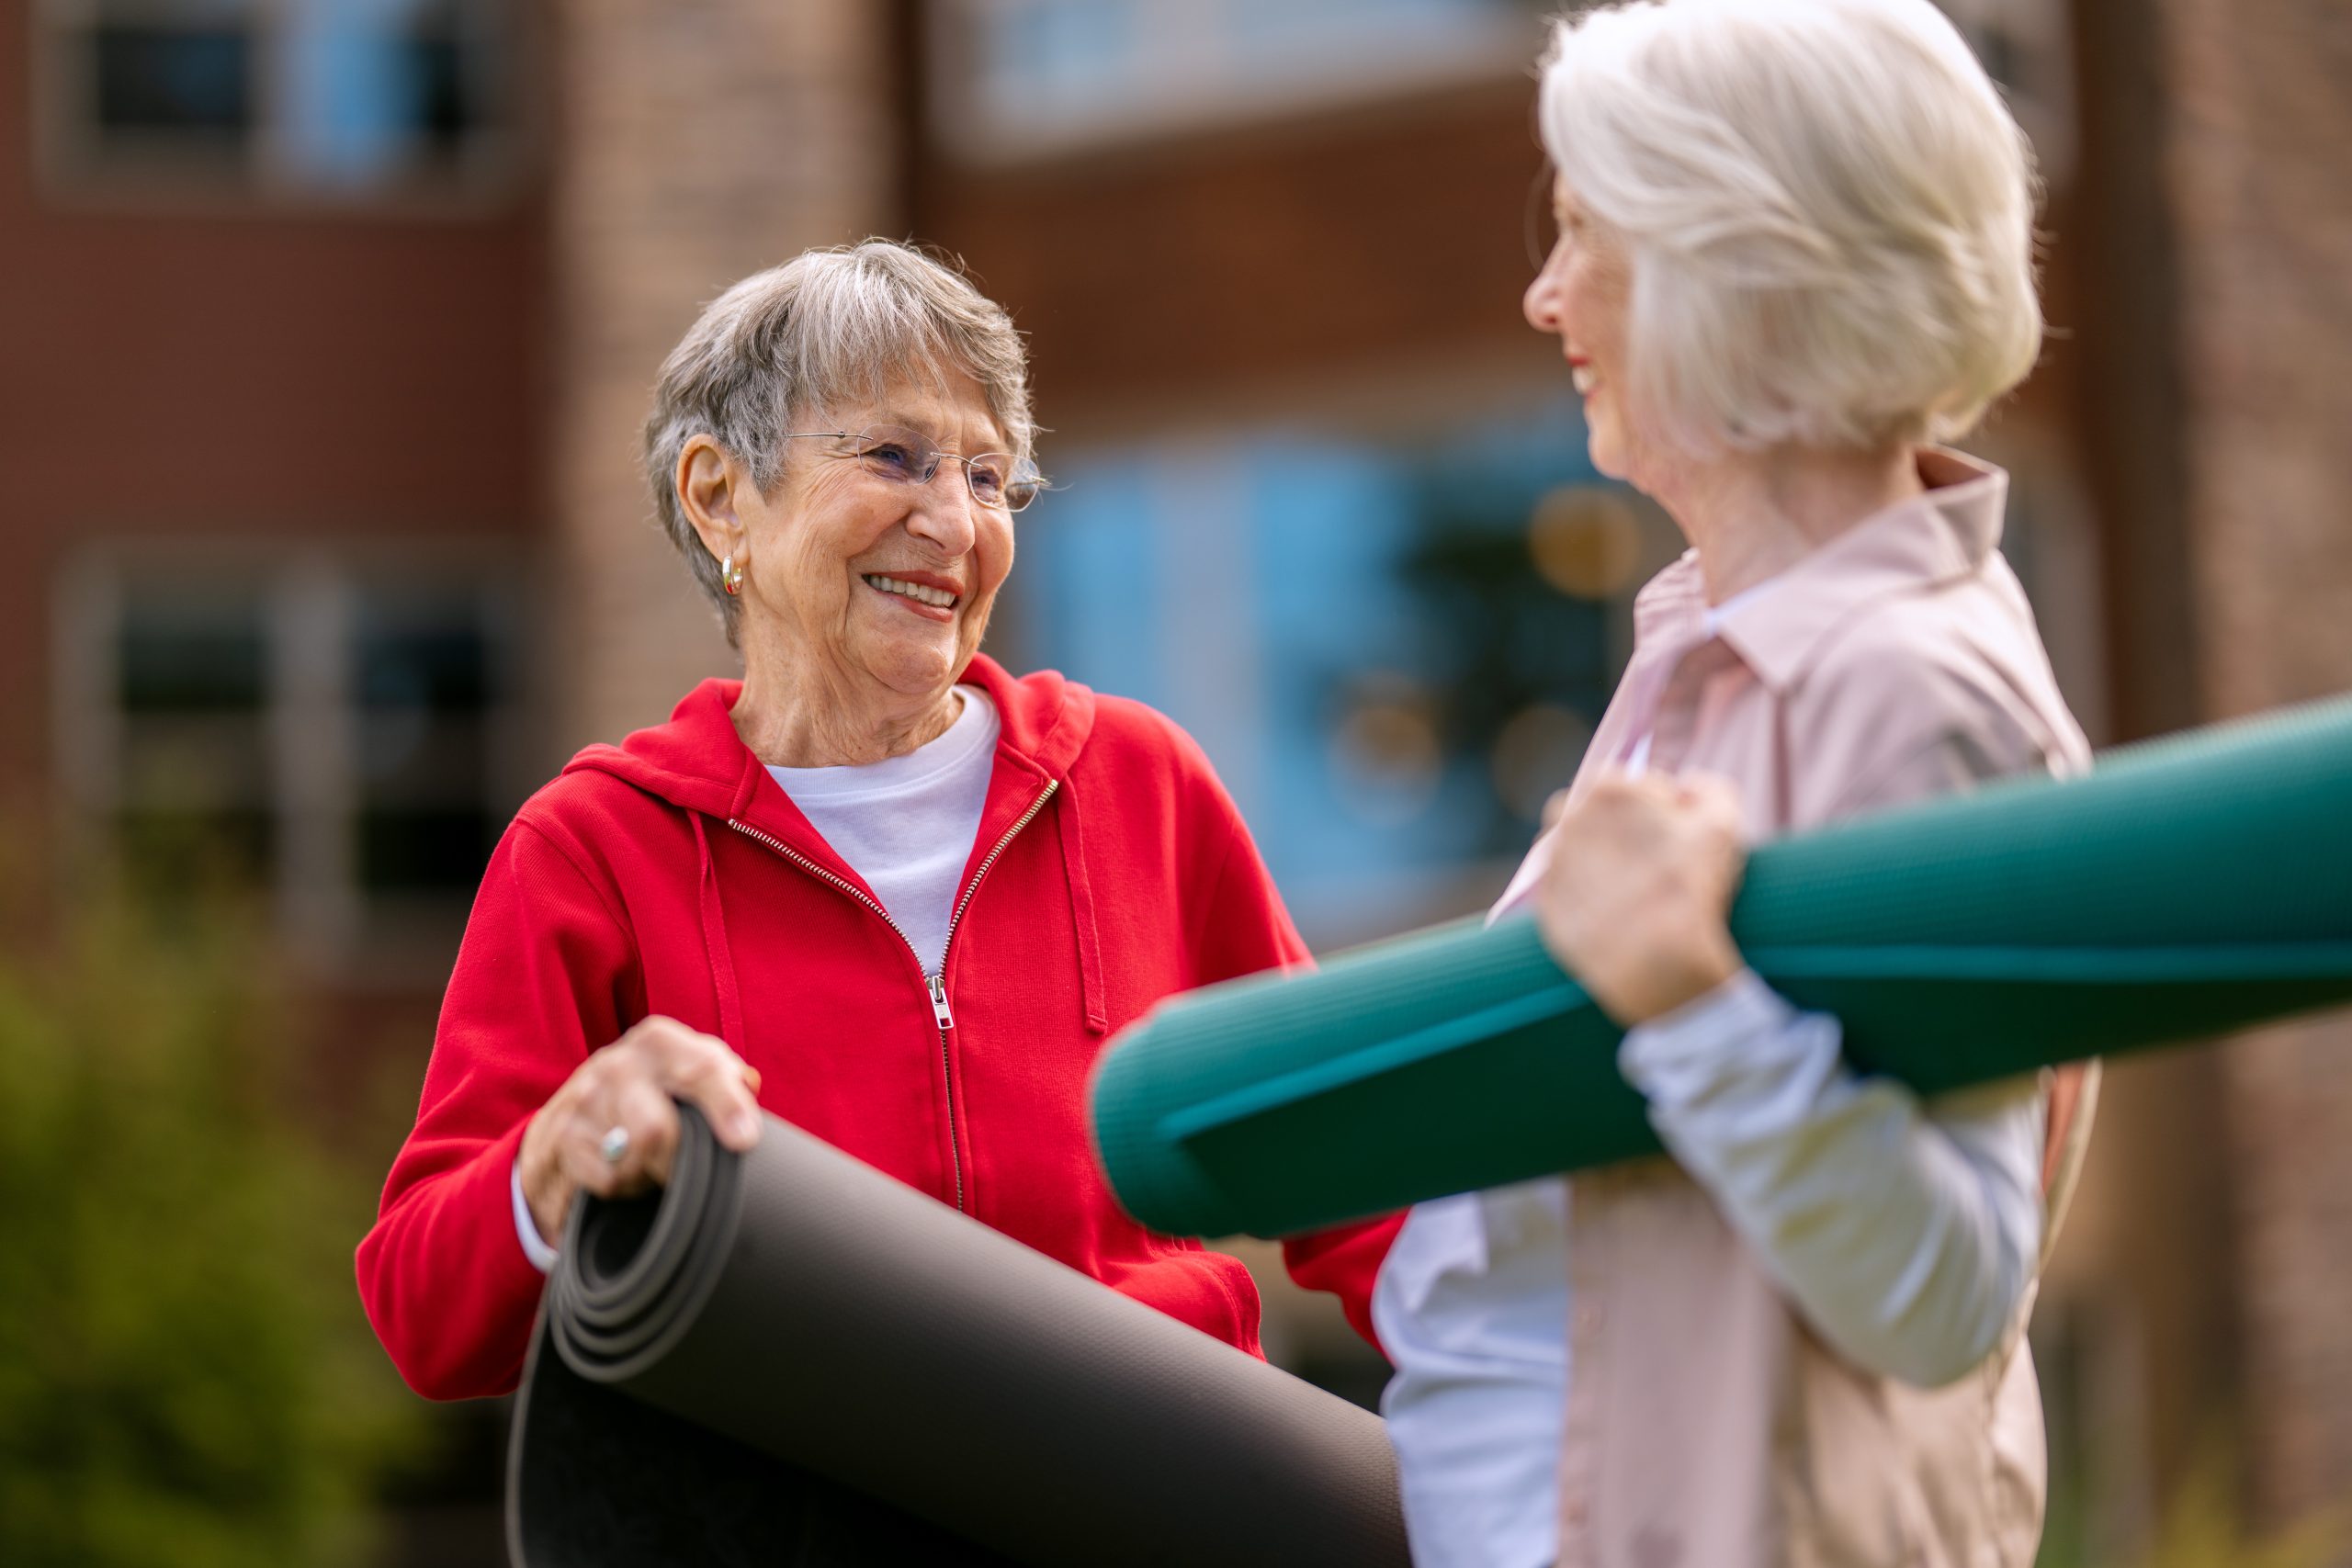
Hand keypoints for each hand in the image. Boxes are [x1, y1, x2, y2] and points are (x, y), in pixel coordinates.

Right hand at [517, 1017, 763, 1247]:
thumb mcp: (687, 1073)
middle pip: (658, 1127)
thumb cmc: (651, 1093)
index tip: (744, 1140)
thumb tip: (750, 1084)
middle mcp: (619, 1062)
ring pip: (633, 1156)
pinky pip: (609, 1178)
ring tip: (654, 1162)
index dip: (727, 1105)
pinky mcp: (562, 1134)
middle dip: (678, 1159)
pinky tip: (626, 1169)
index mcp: (659, 1040)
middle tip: (687, 1169)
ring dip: (652, 1172)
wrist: (572, 1116)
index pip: (701, 1068)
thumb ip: (726, 1077)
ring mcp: (585, 1097)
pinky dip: (626, 1185)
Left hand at [1534, 771, 1748, 1026]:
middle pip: (1591, 812)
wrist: (1659, 958)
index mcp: (1607, 792)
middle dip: (1616, 826)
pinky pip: (1565, 892)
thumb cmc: (1693, 886)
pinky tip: (1615, 914)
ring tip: (1632, 888)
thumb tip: (1687, 784)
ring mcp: (1554, 865)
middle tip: (1649, 859)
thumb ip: (1709, 788)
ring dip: (1596, 860)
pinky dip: (1585, 898)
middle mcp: (1569, 822)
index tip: (1673, 833)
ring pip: (1573, 851)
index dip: (1654, 805)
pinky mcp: (1547, 905)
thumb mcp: (1723, 824)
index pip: (1628, 783)